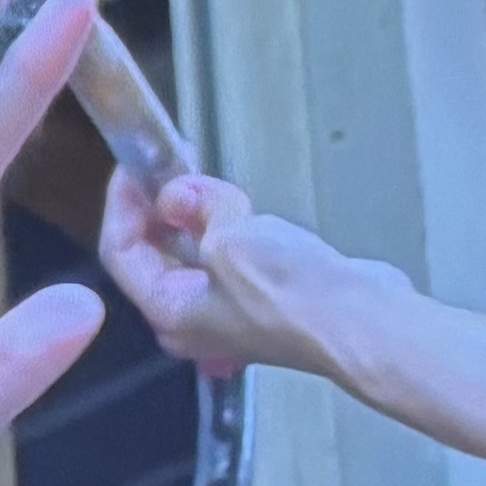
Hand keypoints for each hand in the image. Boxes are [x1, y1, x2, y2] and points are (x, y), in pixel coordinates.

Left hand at [97, 167, 390, 383]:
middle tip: (174, 161)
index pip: (120, 251)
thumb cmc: (294, 293)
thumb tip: (178, 194)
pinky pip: (231, 254)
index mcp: (169, 311)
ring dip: (198, 212)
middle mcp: (191, 318)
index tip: (133, 164)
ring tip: (211, 181)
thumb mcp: (232, 240)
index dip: (122, 203)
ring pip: (195, 249)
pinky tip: (243, 207)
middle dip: (162, 204)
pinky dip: (230, 226)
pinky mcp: (266, 297)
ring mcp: (229, 309)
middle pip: (155, 251)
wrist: (366, 323)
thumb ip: (198, 208)